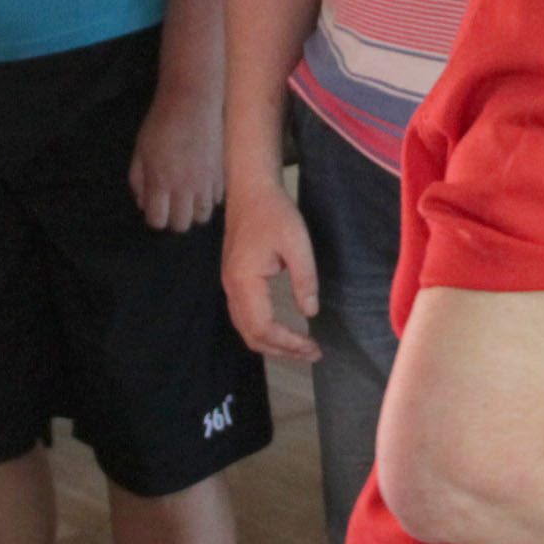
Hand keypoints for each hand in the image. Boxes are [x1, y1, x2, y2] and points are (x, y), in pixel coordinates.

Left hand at [129, 84, 226, 232]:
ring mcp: (206, 183)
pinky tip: (202, 186)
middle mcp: (185, 188)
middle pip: (181, 225)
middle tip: (171, 204)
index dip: (155, 218)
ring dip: (193, 211)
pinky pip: (218, 201)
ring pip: (202, 217)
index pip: (158, 221)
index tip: (155, 207)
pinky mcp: (222, 175)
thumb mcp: (140, 150)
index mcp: (161, 182)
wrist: (193, 102)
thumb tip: (143, 203)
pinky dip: (209, 199)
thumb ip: (138, 179)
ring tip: (189, 197)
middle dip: (174, 219)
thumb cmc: (160, 123)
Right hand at [223, 173, 321, 362]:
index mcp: (245, 282)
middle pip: (251, 335)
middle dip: (281, 350)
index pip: (263, 328)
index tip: (314, 346)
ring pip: (245, 328)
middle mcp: (231, 288)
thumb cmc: (275, 213)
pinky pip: (244, 316)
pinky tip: (282, 330)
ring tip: (300, 347)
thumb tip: (310, 313)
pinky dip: (263, 331)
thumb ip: (304, 280)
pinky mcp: (234, 279)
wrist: (250, 190)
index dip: (288, 343)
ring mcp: (229, 285)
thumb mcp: (297, 243)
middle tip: (312, 353)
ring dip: (272, 343)